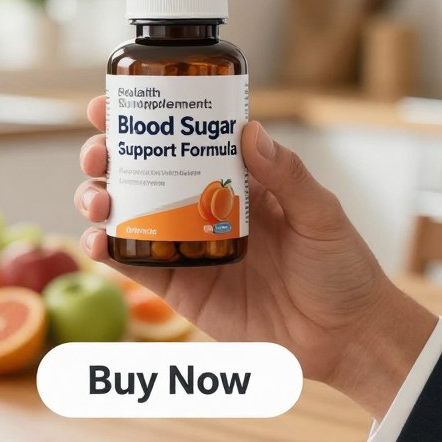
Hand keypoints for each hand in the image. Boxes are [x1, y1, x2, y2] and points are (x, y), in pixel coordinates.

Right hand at [74, 96, 436, 400]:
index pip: (182, 137)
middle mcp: (203, 205)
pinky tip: (96, 241)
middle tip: (100, 152)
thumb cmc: (342, 269)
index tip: (108, 105)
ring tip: (98, 197)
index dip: (142, 118)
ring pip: (127, 213)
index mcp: (235, 177)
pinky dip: (106, 250)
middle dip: (108, 155)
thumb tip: (249, 130)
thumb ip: (287, 175)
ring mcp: (188, 245)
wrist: (345, 337)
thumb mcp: (321, 214)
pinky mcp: (181, 287)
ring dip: (98, 198)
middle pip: (141, 170)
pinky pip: (135, 265)